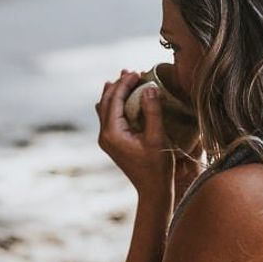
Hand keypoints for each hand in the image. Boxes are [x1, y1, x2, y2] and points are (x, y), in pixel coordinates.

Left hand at [95, 70, 173, 195]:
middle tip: (131, 72)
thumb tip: (149, 88)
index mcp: (112, 133)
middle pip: (106, 102)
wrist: (152, 189)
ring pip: (104, 109)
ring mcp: (106, 140)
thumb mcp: (157, 137)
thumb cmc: (157, 166)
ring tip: (124, 79)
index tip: (137, 72)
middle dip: (118, 85)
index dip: (124, 83)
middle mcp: (104, 135)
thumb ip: (152, 111)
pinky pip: (109, 118)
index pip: (114, 100)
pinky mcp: (112, 142)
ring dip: (114, 93)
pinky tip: (122, 98)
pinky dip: (115, 104)